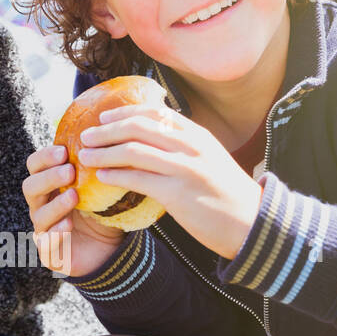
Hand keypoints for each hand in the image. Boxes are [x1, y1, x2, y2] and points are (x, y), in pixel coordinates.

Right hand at [23, 144, 127, 277]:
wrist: (110, 250)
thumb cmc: (104, 212)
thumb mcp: (104, 186)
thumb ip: (101, 165)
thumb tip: (114, 137)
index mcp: (49, 186)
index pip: (35, 165)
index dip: (44, 157)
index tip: (64, 151)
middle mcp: (41, 206)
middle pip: (30, 187)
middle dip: (49, 178)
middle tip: (69, 171)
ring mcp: (43, 230)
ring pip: (38, 215)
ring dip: (55, 204)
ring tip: (74, 196)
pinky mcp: (50, 253)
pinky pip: (46, 243)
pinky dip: (56, 232)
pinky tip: (68, 224)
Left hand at [78, 104, 262, 259]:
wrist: (252, 223)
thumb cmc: (228, 196)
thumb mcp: (210, 160)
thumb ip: (186, 148)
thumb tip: (156, 141)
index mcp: (197, 135)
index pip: (155, 113)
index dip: (125, 112)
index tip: (104, 117)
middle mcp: (190, 146)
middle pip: (138, 127)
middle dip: (107, 130)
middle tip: (85, 136)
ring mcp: (184, 168)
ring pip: (133, 151)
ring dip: (104, 152)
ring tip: (84, 156)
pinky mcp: (177, 193)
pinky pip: (137, 179)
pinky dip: (115, 175)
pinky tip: (100, 177)